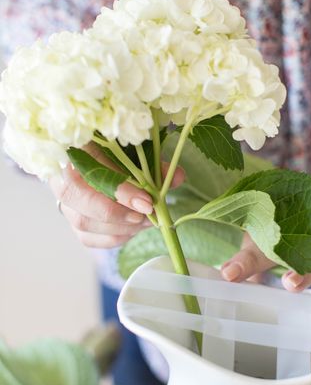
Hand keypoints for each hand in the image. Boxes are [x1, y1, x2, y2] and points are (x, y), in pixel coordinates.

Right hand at [49, 144, 183, 248]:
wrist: (99, 160)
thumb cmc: (120, 152)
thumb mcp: (137, 151)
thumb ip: (154, 164)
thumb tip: (177, 177)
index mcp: (74, 146)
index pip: (90, 168)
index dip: (119, 189)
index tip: (147, 201)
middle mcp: (60, 174)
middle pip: (77, 198)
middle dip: (116, 212)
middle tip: (146, 215)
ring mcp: (64, 200)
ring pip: (83, 221)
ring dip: (120, 227)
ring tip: (146, 222)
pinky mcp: (72, 221)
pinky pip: (88, 237)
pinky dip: (115, 237)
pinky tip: (134, 229)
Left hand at [221, 164, 310, 308]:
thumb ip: (277, 240)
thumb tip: (247, 268)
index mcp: (300, 212)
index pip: (265, 229)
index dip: (244, 248)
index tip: (224, 269)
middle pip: (284, 241)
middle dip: (257, 257)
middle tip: (233, 272)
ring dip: (309, 270)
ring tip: (290, 284)